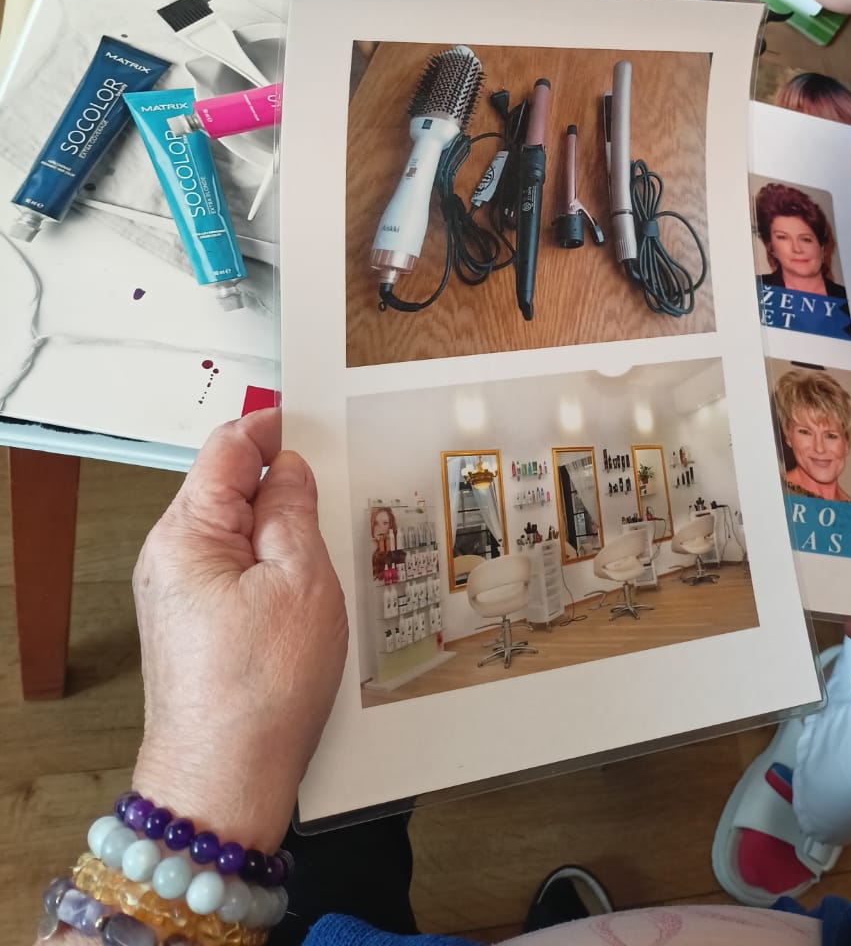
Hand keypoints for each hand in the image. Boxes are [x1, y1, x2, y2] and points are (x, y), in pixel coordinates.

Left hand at [132, 408, 346, 850]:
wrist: (224, 782)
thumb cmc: (259, 693)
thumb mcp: (302, 581)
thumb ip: (294, 510)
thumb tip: (288, 468)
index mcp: (187, 533)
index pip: (225, 449)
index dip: (269, 427)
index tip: (308, 418)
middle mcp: (168, 557)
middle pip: (225, 487)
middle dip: (277, 482)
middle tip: (332, 488)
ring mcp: (175, 593)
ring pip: (232, 530)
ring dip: (276, 528)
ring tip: (324, 546)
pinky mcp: (190, 624)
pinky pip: (231, 569)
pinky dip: (267, 564)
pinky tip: (302, 589)